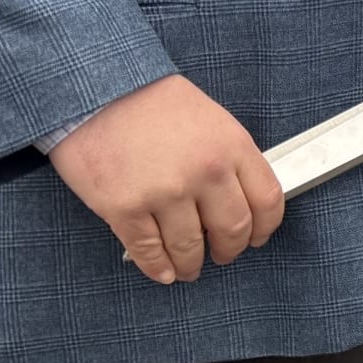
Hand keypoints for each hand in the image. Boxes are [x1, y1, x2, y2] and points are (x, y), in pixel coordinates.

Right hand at [50, 74, 283, 284]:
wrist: (95, 90)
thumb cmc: (151, 101)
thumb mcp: (210, 119)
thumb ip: (229, 157)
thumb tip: (238, 199)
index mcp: (232, 146)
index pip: (267, 200)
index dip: (265, 226)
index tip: (258, 236)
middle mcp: (204, 172)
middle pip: (233, 230)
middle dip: (230, 250)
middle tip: (223, 254)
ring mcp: (165, 193)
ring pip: (190, 248)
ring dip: (192, 265)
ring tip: (189, 268)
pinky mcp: (125, 208)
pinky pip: (149, 251)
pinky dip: (158, 268)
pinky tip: (163, 272)